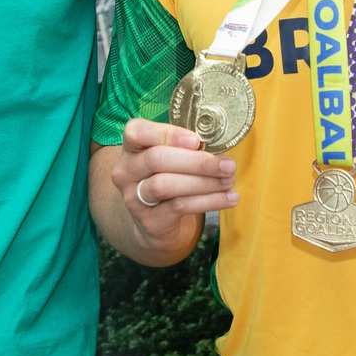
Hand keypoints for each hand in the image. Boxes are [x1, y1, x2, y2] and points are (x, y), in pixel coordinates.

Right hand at [112, 119, 238, 257]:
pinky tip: (229, 198)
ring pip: (165, 185)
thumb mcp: (171, 159)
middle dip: (197, 162)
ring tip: (229, 181)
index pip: (137, 132)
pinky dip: (208, 201)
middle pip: (156, 159)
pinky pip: (179, 206)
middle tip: (228, 165)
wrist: (155, 224)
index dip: (167, 134)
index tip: (197, 141)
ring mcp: (134, 197)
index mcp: (132, 147)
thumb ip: (185, 147)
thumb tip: (218, 144)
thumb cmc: (169, 179)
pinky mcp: (149, 220)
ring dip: (204, 182)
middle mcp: (126, 171)